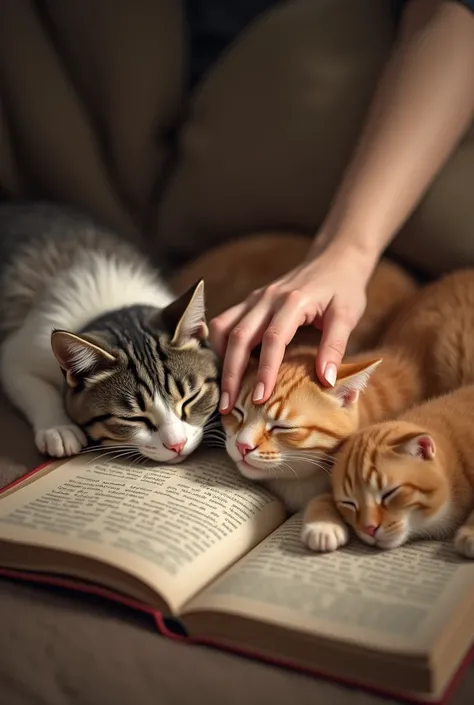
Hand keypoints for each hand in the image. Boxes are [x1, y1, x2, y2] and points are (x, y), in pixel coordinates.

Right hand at [210, 243, 373, 411]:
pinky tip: (225, 366)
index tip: (259, 398)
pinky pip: (225, 322)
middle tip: (227, 405)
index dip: (264, 371)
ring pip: (224, 327)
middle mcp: (267, 298)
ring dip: (219, 359)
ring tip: (223, 390)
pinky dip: (220, 345)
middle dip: (231, 373)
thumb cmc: (344, 288)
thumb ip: (335, 346)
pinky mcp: (250, 302)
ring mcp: (255, 298)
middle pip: (239, 336)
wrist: (334, 259)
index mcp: (292, 301)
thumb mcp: (348, 315)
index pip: (272, 339)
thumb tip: (326, 380)